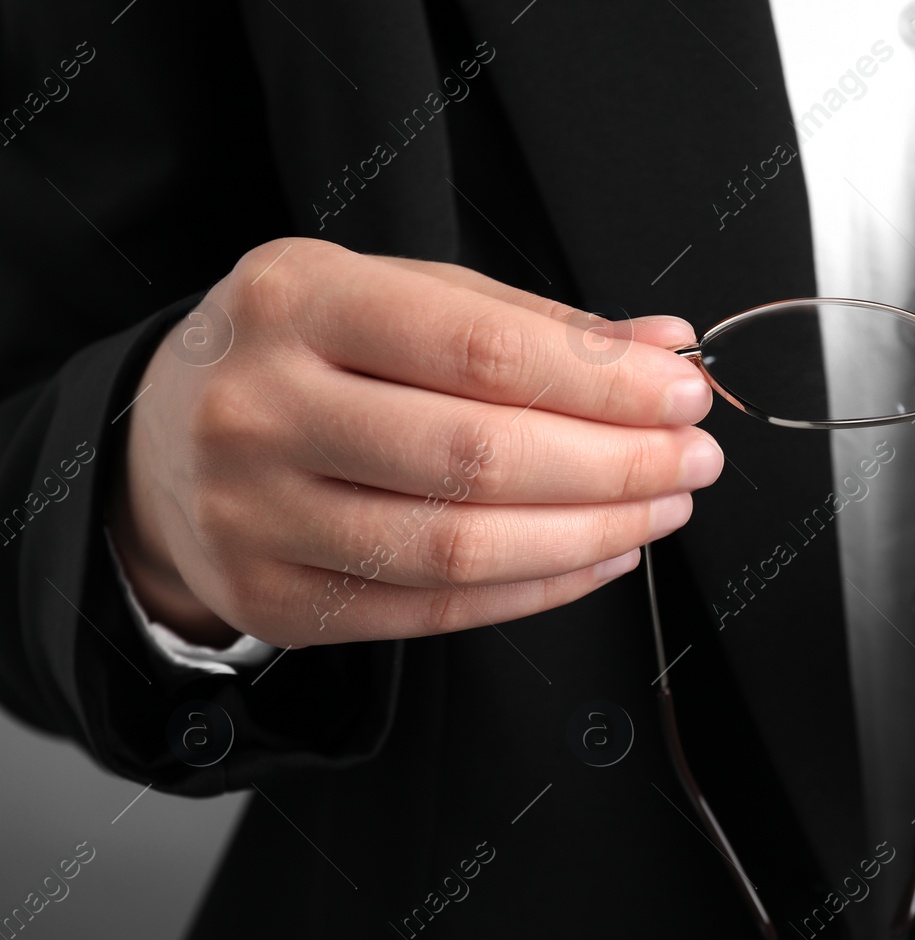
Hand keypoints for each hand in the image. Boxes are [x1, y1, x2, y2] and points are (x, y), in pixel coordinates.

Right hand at [111, 239, 720, 647]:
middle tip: (692, 458)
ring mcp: (259, 516)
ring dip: (592, 533)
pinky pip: (435, 610)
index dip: (601, 381)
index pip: (479, 348)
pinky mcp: (277, 601)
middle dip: (615, 463)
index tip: (683, 393)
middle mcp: (262, 408)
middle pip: (477, 456)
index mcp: (297, 301)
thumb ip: (527, 324)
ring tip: (662, 508)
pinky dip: (540, 588)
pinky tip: (602, 555)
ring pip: (460, 547)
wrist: (165, 443)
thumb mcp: (396, 296)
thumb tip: (663, 350)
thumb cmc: (305, 354)